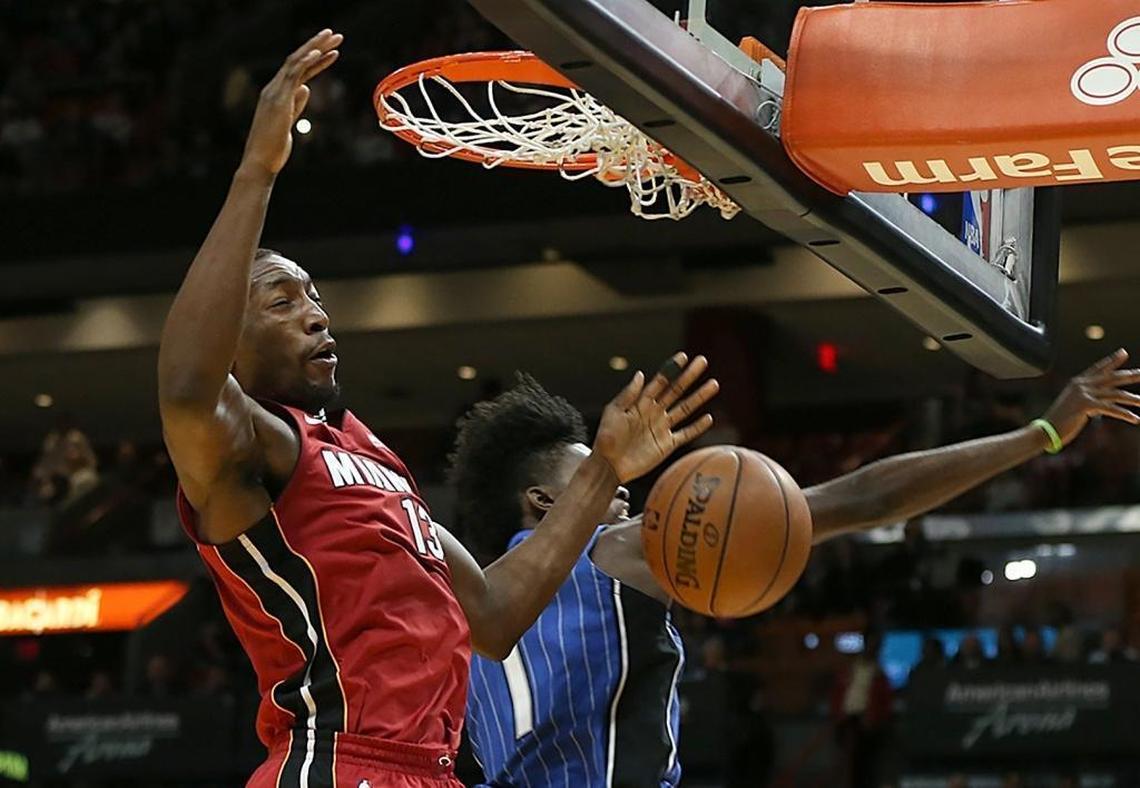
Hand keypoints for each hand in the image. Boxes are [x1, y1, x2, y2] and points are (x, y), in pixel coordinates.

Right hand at [240, 29, 341, 176]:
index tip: (332, 50)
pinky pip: (292, 75)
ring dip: (315, 47)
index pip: (299, 70)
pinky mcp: (278, 100)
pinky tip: (318, 53)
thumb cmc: (273, 147)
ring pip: (296, 62)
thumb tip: (306, 88)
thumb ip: (296, 103)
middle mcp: (274, 88)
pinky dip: (304, 62)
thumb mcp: (289, 121)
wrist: (260, 162)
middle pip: (297, 60)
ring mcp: (275, 93)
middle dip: (317, 45)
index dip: (316, 59)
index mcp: (277, 93)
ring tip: (333, 37)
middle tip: (335, 34)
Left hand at [593, 352, 718, 482]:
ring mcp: (662, 428)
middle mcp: (654, 412)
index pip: (660, 382)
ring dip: (699, 397)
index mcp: (641, 403)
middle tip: (702, 361)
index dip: (671, 369)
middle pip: (676, 391)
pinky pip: (685, 433)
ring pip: (685, 409)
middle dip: (690, 376)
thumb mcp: (613, 412)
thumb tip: (641, 374)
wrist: (608, 465)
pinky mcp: (666, 445)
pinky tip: (708, 418)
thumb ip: (628, 395)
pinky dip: (697, 427)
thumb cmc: (606, 438)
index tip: (684, 357)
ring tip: (713, 384)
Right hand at [1042, 348, 1139, 445]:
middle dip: (1128, 375)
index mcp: (1077, 383)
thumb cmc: (1059, 421)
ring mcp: (1083, 394)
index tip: (1123, 352)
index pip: (1098, 368)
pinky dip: (1124, 414)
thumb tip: (1102, 405)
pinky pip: (1110, 408)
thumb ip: (1089, 402)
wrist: (1045, 430)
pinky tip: (1135, 419)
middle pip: (1110, 378)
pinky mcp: (1086, 405)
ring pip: (1114, 394)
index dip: (1112, 360)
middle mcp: (1080, 385)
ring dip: (1131, 398)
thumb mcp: (1074, 407)